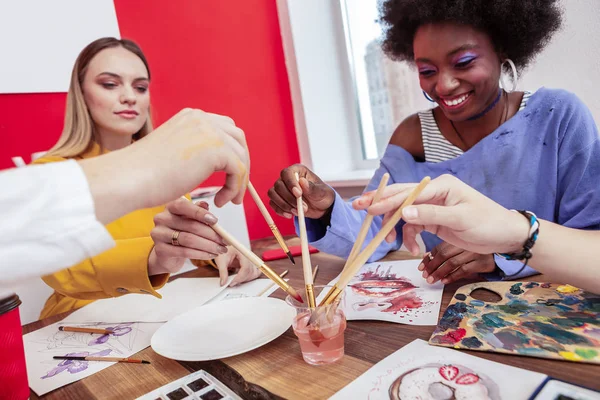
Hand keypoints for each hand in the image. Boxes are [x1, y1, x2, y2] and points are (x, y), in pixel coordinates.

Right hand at [83, 109, 250, 223]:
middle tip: (235, 187)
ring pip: (241, 156)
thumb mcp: (175, 152)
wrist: (129, 178)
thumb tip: (212, 160)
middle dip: (241, 163)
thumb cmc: (143, 173)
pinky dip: (235, 188)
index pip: (224, 129)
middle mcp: (202, 119)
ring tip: (229, 199)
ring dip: (239, 180)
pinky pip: (239, 170)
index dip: (232, 152)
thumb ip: (194, 149)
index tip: (229, 174)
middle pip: (238, 138)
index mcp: (191, 117)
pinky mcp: (216, 149)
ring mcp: (210, 131)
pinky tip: (221, 201)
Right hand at [149, 199, 227, 275]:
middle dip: (211, 234)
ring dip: (208, 246)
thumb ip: (198, 211)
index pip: (184, 206)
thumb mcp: (190, 219)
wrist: (167, 252)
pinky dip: (201, 254)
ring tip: (220, 250)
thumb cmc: (182, 232)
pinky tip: (210, 255)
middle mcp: (162, 218)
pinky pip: (184, 252)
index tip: (215, 221)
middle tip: (225, 241)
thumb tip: (206, 205)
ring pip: (189, 239)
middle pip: (191, 225)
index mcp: (170, 207)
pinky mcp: (160, 250)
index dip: (200, 213)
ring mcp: (159, 234)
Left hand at [213, 246, 261, 286]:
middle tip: (231, 283)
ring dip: (246, 279)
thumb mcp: (221, 261)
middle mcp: (249, 256)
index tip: (231, 283)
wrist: (223, 247)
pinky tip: (243, 278)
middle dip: (241, 279)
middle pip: (251, 271)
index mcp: (242, 252)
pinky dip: (251, 277)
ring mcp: (251, 260)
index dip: (240, 277)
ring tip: (236, 280)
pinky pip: (256, 272)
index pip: (246, 267)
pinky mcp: (251, 263)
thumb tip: (224, 283)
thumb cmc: (222, 252)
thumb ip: (223, 272)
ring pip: (254, 273)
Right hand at [268, 164, 334, 218]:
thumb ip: (312, 188)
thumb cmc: (323, 195)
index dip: (290, 183)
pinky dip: (280, 210)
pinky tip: (290, 215)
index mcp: (298, 171)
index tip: (298, 194)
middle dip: (289, 198)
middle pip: (278, 185)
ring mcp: (282, 189)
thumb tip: (302, 182)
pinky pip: (273, 204)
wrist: (322, 207)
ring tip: (297, 212)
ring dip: (283, 205)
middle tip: (302, 207)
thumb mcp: (322, 192)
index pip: (287, 173)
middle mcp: (287, 178)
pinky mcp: (279, 200)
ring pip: (273, 194)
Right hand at [353, 174, 529, 254]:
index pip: (408, 192)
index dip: (387, 200)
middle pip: (401, 198)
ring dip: (398, 230)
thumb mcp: (460, 219)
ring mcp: (432, 207)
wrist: (505, 236)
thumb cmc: (488, 223)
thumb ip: (431, 215)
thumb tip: (403, 213)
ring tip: (397, 246)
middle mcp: (433, 193)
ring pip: (404, 215)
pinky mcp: (433, 220)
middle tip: (359, 209)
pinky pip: (413, 226)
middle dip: (381, 206)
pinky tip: (415, 250)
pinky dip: (410, 238)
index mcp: (440, 186)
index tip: (369, 208)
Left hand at [419, 242, 495, 284]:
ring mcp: (476, 252)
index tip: (421, 267)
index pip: (439, 248)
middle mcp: (466, 242)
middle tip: (425, 276)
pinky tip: (445, 281)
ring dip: (440, 273)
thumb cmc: (479, 249)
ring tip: (432, 280)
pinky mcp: (483, 262)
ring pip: (453, 263)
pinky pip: (464, 270)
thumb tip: (427, 258)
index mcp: (459, 237)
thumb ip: (447, 250)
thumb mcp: (462, 246)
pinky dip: (453, 276)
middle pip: (444, 255)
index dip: (429, 258)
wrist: (504, 248)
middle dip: (432, 266)